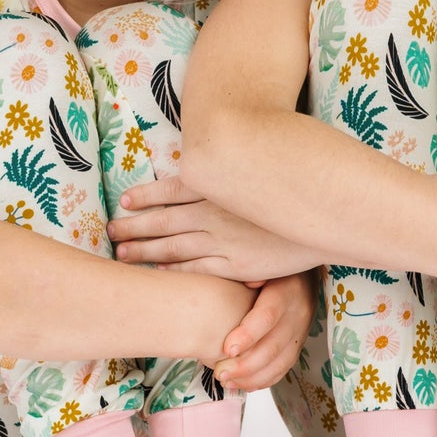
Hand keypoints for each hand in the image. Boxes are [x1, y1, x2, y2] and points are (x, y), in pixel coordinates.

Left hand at [108, 175, 322, 282]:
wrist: (327, 214)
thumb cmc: (296, 187)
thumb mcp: (261, 168)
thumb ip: (234, 171)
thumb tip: (210, 164)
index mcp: (218, 186)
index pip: (171, 190)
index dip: (145, 196)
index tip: (125, 201)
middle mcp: (214, 211)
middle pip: (163, 220)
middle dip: (134, 226)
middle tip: (110, 230)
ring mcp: (223, 238)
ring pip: (172, 247)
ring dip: (144, 250)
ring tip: (122, 252)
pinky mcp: (237, 263)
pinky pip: (197, 269)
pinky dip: (174, 271)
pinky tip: (157, 273)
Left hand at [212, 271, 317, 391]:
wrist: (300, 274)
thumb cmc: (269, 268)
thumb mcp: (260, 264)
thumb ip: (250, 272)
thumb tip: (248, 284)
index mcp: (286, 290)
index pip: (269, 315)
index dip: (249, 334)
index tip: (227, 348)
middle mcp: (297, 313)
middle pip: (274, 345)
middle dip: (246, 364)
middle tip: (220, 373)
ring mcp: (300, 332)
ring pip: (280, 362)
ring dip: (252, 376)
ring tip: (226, 381)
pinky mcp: (297, 345)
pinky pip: (283, 368)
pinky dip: (263, 380)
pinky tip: (242, 384)